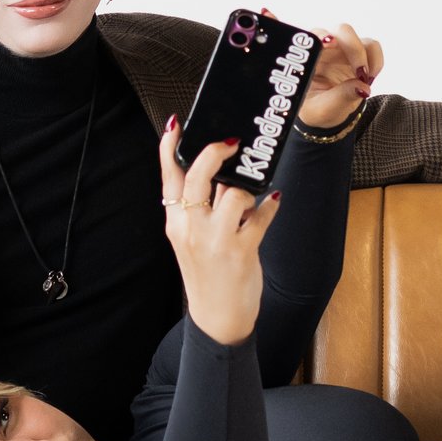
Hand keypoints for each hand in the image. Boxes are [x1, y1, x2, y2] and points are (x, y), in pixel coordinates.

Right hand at [159, 120, 282, 344]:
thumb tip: (220, 171)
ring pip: (233, 193)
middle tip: (232, 143)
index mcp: (176, 222)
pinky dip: (270, 205)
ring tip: (251, 195)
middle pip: (197, 176)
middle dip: (215, 152)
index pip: (169, 178)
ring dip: (247, 188)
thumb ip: (201, 207)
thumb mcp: (193, 238)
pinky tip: (273, 202)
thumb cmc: (207, 272)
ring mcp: (216, 240)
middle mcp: (191, 228)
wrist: (217, 316)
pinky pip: (261, 215)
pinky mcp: (242, 250)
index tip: (176, 124)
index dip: (169, 148)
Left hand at [299, 21, 381, 130]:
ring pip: (361, 38)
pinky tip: (368, 79)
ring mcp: (342, 48)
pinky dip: (376, 61)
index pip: (313, 38)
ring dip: (365, 57)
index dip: (321, 35)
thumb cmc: (317, 108)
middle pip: (341, 31)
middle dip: (354, 48)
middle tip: (360, 72)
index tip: (329, 42)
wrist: (328, 111)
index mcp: (309, 59)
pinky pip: (372, 46)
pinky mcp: (358, 52)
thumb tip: (362, 88)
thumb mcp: (323, 110)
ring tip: (364, 80)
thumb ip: (339, 99)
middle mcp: (325, 48)